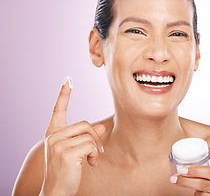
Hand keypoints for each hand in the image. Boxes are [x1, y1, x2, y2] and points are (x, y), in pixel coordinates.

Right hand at [40, 77, 105, 195]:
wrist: (56, 191)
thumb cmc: (67, 170)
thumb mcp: (77, 151)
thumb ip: (86, 137)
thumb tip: (102, 127)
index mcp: (53, 133)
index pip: (58, 110)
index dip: (64, 94)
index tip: (68, 79)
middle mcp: (53, 136)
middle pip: (84, 124)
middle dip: (95, 138)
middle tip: (97, 152)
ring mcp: (57, 144)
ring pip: (89, 135)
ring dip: (96, 148)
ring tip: (92, 159)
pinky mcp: (65, 152)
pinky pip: (90, 145)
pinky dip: (95, 154)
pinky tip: (91, 163)